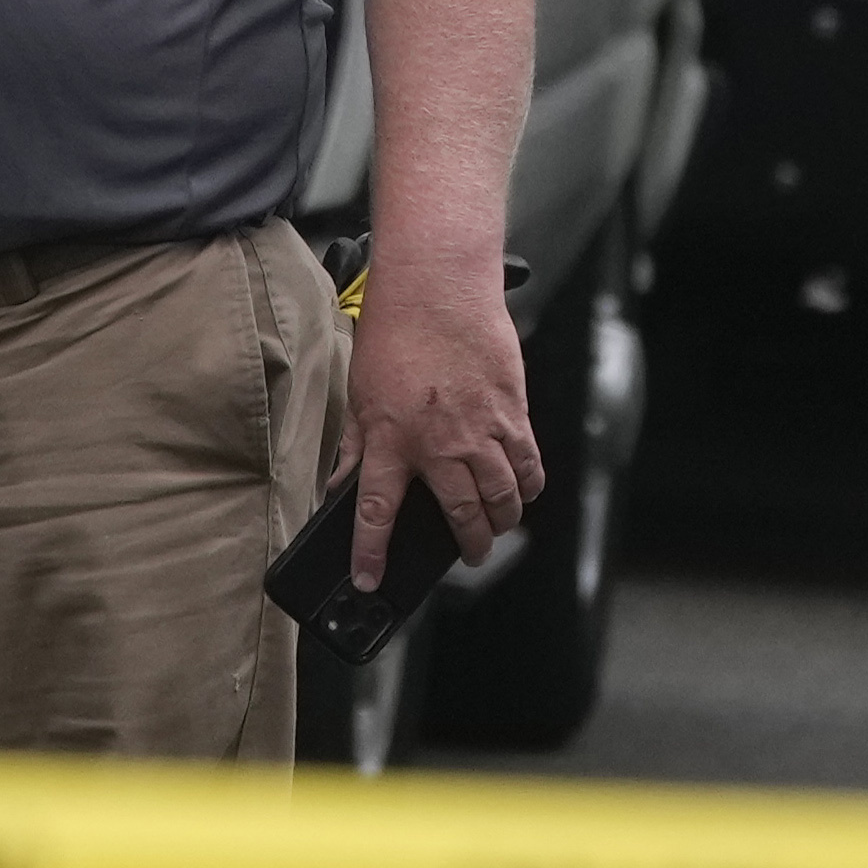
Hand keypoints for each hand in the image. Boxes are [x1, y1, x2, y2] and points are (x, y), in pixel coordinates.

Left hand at [344, 266, 542, 589]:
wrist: (439, 289)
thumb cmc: (396, 333)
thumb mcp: (359, 394)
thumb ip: (354, 446)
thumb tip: (339, 484)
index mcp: (391, 441)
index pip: (376, 513)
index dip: (371, 553)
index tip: (370, 578)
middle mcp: (439, 445)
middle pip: (461, 516)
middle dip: (469, 545)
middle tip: (471, 552)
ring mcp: (482, 431)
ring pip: (502, 497)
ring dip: (502, 520)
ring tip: (497, 525)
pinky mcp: (514, 412)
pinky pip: (528, 463)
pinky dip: (528, 485)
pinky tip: (523, 490)